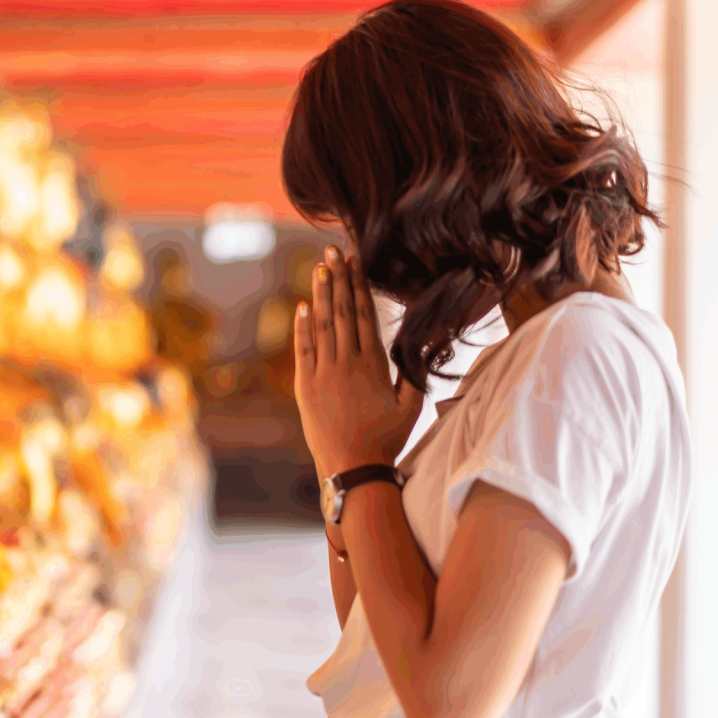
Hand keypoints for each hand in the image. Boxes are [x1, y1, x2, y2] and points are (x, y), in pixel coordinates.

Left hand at [294, 245, 421, 479]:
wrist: (353, 467)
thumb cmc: (386, 439)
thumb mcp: (410, 407)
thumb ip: (412, 374)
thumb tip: (416, 344)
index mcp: (373, 364)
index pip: (365, 314)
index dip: (359, 285)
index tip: (356, 261)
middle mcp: (347, 363)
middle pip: (343, 311)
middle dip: (338, 278)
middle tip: (333, 250)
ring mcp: (324, 373)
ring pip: (322, 325)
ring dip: (321, 294)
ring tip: (319, 267)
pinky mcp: (304, 386)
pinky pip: (302, 349)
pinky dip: (302, 327)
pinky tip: (302, 305)